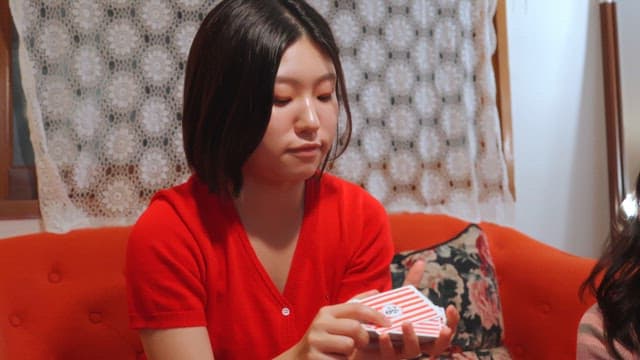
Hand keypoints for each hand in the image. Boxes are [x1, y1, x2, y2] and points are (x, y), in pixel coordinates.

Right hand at [276, 302, 390, 359]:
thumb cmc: (322, 340)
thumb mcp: (334, 321)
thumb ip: (354, 308)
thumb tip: (376, 292)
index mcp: (327, 312)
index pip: (356, 307)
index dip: (375, 314)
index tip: (388, 323)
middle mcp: (319, 323)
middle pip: (355, 327)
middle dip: (364, 338)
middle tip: (362, 344)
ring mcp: (315, 341)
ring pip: (349, 346)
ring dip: (351, 354)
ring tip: (342, 353)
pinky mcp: (314, 358)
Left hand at [354, 260, 460, 358]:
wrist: (358, 335)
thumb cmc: (385, 318)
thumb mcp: (399, 300)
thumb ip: (411, 284)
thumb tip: (421, 261)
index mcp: (423, 331)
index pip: (445, 330)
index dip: (451, 322)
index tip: (450, 307)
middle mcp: (416, 344)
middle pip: (437, 347)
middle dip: (442, 338)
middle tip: (443, 328)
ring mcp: (401, 354)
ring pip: (413, 352)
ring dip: (412, 339)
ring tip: (406, 323)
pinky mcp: (384, 358)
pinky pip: (389, 355)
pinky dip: (388, 345)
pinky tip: (383, 334)